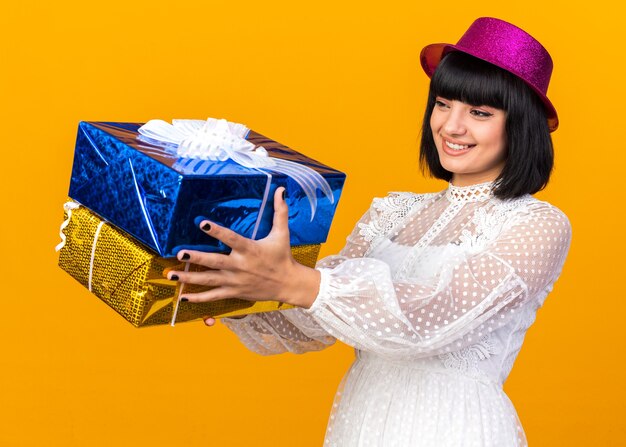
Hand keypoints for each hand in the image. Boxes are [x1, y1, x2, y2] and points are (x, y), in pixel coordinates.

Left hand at [166, 187, 320, 308]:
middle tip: (179, 254)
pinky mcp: (234, 292)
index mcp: (250, 249)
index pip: (231, 238)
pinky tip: (182, 297)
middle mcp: (240, 266)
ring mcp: (235, 281)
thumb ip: (280, 211)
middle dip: (196, 258)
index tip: (202, 223)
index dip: (217, 231)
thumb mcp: (282, 233)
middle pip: (214, 261)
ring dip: (189, 278)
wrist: (288, 284)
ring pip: (209, 280)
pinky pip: (213, 296)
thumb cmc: (283, 256)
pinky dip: (198, 298)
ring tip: (171, 275)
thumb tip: (280, 189)